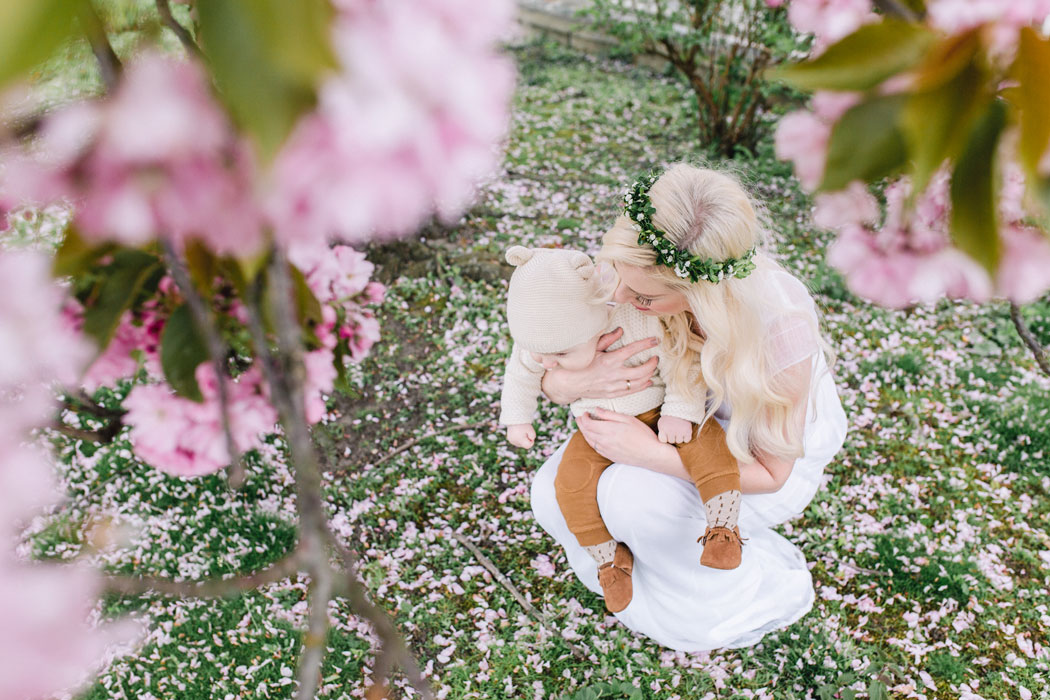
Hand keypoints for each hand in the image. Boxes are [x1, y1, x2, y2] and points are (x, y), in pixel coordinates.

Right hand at [507, 424, 535, 448]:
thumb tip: (531, 440)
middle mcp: (514, 442)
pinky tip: (518, 433)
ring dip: (523, 439)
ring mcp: (511, 441)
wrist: (514, 418)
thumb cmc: (523, 424)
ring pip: (520, 444)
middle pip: (524, 445)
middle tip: (525, 432)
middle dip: (527, 440)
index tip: (531, 435)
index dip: (531, 441)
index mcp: (520, 440)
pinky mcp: (509, 439)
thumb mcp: (530, 429)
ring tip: (521, 432)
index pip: (528, 446)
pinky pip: (516, 442)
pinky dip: (519, 438)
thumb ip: (533, 436)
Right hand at [541, 327, 658, 403]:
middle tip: (656, 358)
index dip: (646, 344)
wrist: (571, 383)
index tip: (655, 340)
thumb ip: (607, 339)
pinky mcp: (613, 394)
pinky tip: (647, 381)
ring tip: (653, 368)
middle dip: (652, 363)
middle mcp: (614, 373)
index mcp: (609, 360)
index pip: (632, 350)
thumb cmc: (581, 363)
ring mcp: (614, 386)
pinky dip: (643, 385)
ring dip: (649, 374)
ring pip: (639, 382)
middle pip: (642, 370)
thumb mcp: (592, 348)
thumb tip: (621, 330)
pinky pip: (632, 391)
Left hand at [576, 407, 662, 465]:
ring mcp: (606, 451)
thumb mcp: (627, 419)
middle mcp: (604, 442)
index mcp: (608, 431)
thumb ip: (609, 415)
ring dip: (584, 433)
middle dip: (581, 425)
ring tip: (583, 427)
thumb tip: (596, 410)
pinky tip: (593, 438)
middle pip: (586, 433)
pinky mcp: (610, 456)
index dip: (583, 418)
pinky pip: (596, 448)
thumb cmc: (642, 435)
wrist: (651, 454)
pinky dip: (591, 441)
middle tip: (579, 418)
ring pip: (589, 441)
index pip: (588, 424)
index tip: (585, 412)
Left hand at [657, 415, 692, 443]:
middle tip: (674, 429)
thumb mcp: (661, 423)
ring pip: (679, 441)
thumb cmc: (669, 418)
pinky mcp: (688, 431)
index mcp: (663, 428)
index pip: (663, 440)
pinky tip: (684, 432)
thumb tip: (663, 442)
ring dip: (679, 437)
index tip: (666, 432)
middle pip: (671, 441)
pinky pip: (686, 440)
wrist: (680, 409)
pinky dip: (686, 437)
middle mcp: (671, 430)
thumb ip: (661, 432)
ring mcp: (680, 431)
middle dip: (672, 437)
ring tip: (679, 430)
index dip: (665, 437)